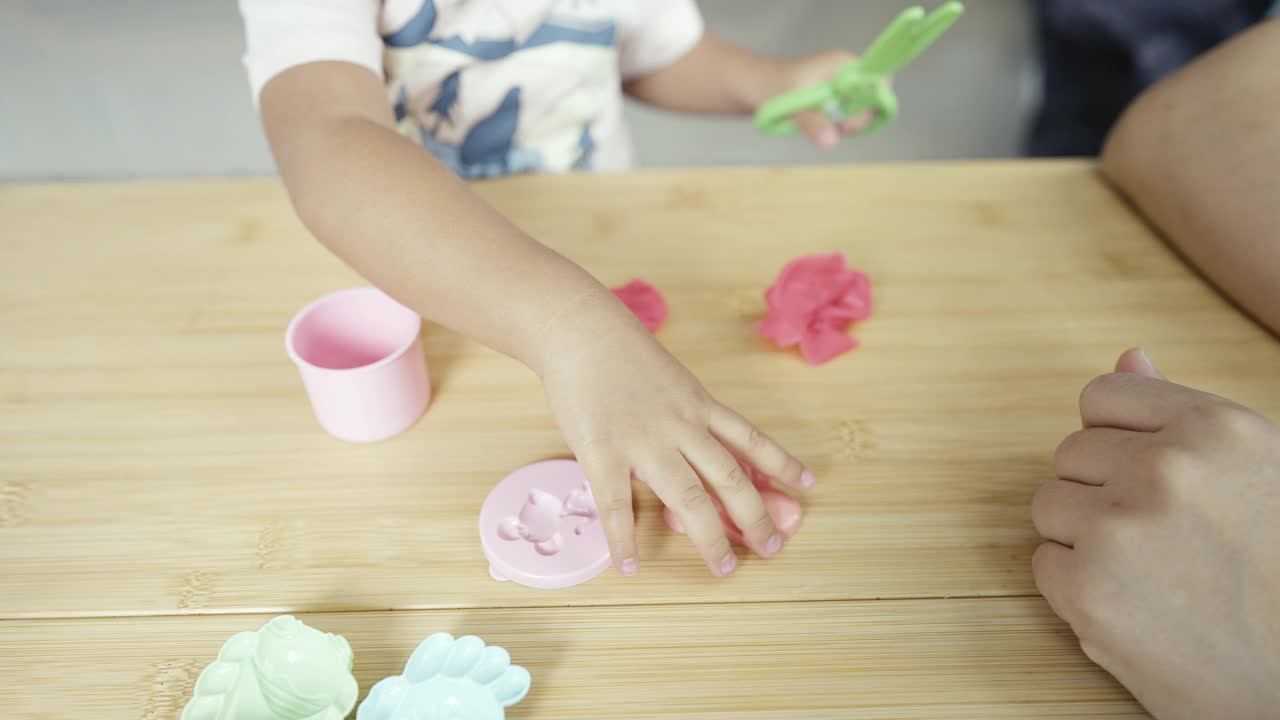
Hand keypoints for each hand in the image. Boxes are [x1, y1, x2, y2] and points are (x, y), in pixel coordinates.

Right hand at [534, 291, 814, 577]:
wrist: (580, 328)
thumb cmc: (620, 350)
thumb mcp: (669, 377)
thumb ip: (686, 411)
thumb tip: (700, 443)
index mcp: (699, 405)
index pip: (751, 439)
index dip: (782, 464)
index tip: (807, 485)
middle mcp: (682, 427)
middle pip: (731, 479)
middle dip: (756, 517)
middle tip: (772, 548)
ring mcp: (644, 442)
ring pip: (689, 498)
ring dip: (711, 539)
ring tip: (724, 570)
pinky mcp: (604, 452)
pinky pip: (617, 505)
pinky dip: (624, 540)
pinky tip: (630, 566)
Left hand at [772, 50, 876, 149]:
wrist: (754, 88)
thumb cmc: (772, 88)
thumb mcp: (793, 107)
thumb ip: (813, 123)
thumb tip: (831, 142)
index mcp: (844, 64)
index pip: (880, 80)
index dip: (873, 103)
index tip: (849, 120)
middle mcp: (848, 73)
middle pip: (872, 101)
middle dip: (856, 120)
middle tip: (833, 127)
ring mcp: (842, 87)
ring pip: (860, 113)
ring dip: (844, 126)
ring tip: (818, 124)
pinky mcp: (834, 100)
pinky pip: (847, 117)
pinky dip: (836, 127)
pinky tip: (818, 126)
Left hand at [1032, 348, 1279, 718]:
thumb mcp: (1257, 474)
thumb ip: (1184, 416)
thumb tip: (1128, 355)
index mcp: (1217, 429)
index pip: (1103, 397)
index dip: (1117, 440)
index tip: (1145, 479)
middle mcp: (1166, 468)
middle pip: (1070, 454)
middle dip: (1100, 493)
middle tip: (1163, 544)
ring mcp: (1119, 527)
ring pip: (1048, 505)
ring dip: (1082, 539)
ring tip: (1152, 576)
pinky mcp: (1086, 588)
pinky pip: (1043, 564)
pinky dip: (1075, 590)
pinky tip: (1134, 609)